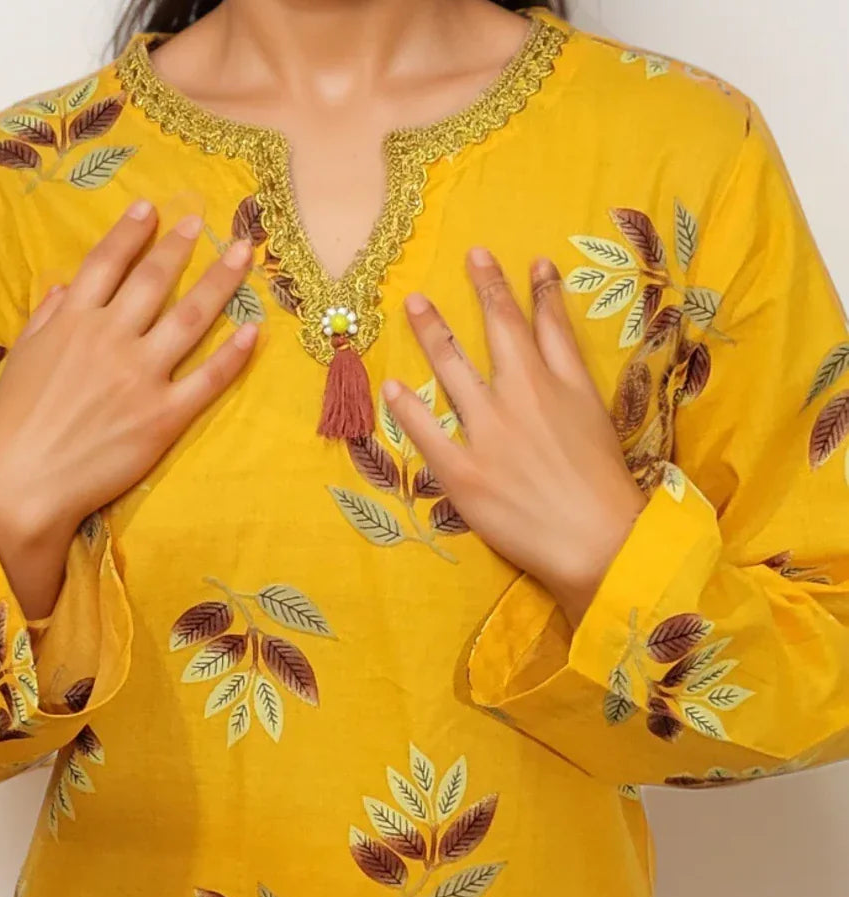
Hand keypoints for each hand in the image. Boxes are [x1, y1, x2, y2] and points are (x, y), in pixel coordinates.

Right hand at [0, 202, 259, 613]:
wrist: (22, 482)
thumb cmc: (15, 423)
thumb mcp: (21, 357)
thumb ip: (46, 318)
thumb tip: (65, 288)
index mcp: (73, 320)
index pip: (107, 262)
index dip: (131, 232)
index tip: (152, 208)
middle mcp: (111, 338)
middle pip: (155, 281)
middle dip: (183, 247)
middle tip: (204, 223)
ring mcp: (141, 376)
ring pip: (191, 317)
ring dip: (221, 281)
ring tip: (243, 256)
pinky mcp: (163, 416)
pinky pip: (207, 380)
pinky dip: (234, 354)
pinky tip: (254, 331)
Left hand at [381, 249, 647, 627]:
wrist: (598, 540)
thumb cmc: (604, 485)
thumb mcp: (597, 414)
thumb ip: (570, 367)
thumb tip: (555, 331)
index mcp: (559, 386)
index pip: (545, 324)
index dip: (535, 289)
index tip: (530, 261)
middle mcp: (522, 397)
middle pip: (498, 332)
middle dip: (484, 288)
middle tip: (469, 256)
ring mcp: (489, 434)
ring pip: (454, 370)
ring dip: (433, 331)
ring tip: (415, 304)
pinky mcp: (465, 474)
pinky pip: (427, 434)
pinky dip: (406, 409)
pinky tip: (391, 387)